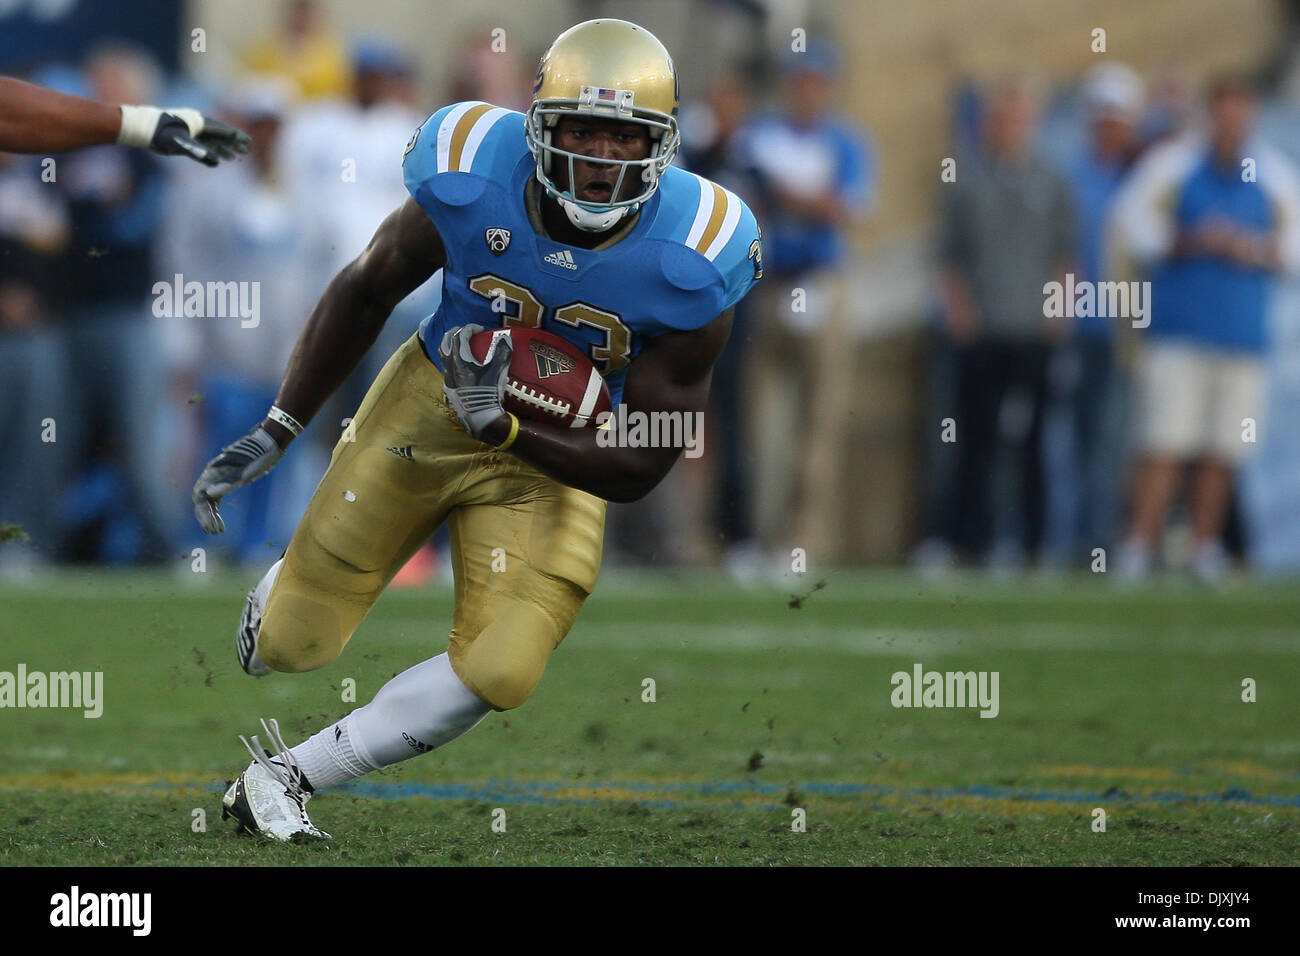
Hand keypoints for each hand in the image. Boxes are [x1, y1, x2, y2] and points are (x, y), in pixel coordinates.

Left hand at [118, 105, 251, 165]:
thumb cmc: (160, 133)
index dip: (236, 138)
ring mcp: (191, 133)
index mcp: (199, 122)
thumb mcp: (179, 143)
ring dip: (225, 150)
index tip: (248, 143)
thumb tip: (216, 162)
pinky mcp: (185, 140)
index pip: (223, 131)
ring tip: (236, 158)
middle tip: (247, 150)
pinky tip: (219, 159)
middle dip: (234, 144)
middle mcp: (197, 126)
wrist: (142, 128)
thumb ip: (198, 152)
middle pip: (221, 135)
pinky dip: (213, 152)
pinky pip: (204, 146)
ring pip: (213, 142)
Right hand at [192, 426, 282, 532]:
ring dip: (211, 515)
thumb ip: (228, 482)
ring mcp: (219, 476)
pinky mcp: (227, 478)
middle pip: (202, 499)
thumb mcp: (247, 471)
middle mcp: (213, 473)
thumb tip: (209, 494)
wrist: (270, 441)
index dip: (202, 513)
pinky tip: (221, 522)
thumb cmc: (259, 455)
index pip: (200, 495)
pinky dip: (216, 510)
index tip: (210, 527)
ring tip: (218, 531)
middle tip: (215, 532)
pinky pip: (216, 497)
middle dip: (206, 517)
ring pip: (208, 499)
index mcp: (214, 471)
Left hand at [438, 324, 512, 439]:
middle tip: (465, 331)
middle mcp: (449, 365)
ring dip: (450, 346)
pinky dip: (452, 360)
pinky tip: (461, 366)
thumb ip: (502, 351)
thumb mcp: (497, 370)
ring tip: (460, 345)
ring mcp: (447, 377)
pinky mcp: (449, 387)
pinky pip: (446, 368)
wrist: (480, 416)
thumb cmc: (488, 392)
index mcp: (459, 358)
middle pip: (446, 341)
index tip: (481, 329)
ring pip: (443, 355)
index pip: (460, 335)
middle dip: (455, 332)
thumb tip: (506, 337)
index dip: (470, 328)